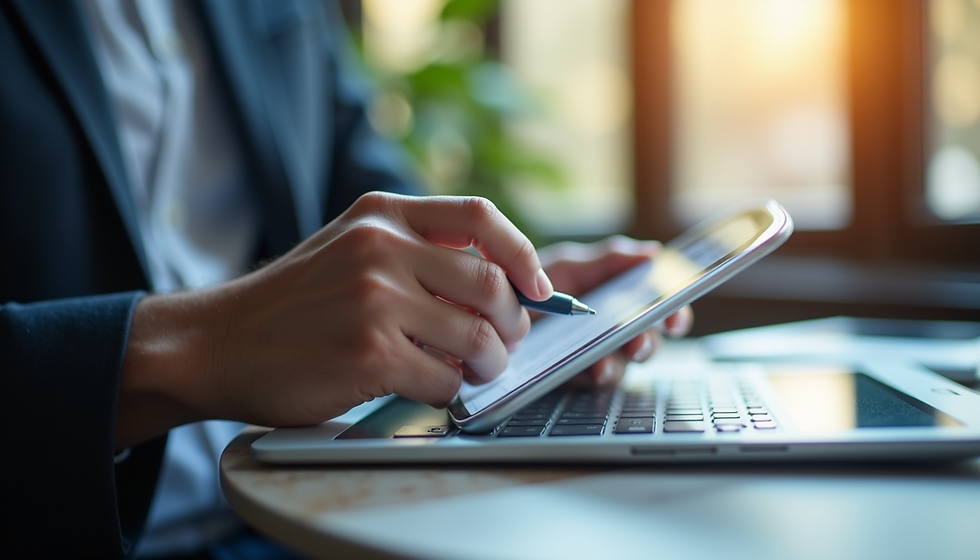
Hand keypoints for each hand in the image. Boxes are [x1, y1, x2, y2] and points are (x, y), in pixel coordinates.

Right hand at [116, 193, 553, 447]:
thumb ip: (414, 253)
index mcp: (381, 214)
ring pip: (478, 337)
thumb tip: (499, 285)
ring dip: (485, 365)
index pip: (480, 216)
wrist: (215, 343)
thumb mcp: (348, 249)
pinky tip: (425, 389)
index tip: (537, 288)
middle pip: (491, 283)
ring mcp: (374, 299)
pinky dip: (447, 393)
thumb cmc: (291, 305)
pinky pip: (445, 380)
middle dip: (511, 325)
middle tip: (500, 346)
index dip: (522, 254)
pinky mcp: (369, 352)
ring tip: (468, 372)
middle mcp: (380, 247)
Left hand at [538, 235, 692, 386]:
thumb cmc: (531, 283)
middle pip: (646, 339)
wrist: (490, 307)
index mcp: (616, 299)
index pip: (656, 308)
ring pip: (624, 363)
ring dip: (620, 362)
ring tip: (609, 359)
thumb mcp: (568, 266)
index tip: (673, 317)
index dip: (672, 313)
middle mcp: (610, 329)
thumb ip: (609, 261)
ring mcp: (593, 354)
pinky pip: (594, 379)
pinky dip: (598, 373)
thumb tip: (653, 253)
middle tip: (637, 341)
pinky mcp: (573, 375)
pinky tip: (594, 369)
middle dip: (647, 341)